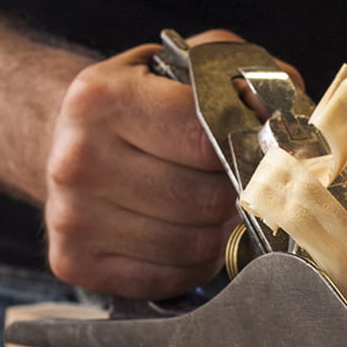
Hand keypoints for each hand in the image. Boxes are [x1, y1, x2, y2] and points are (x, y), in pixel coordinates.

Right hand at [44, 31, 248, 298]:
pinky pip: (169, 278)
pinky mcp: (74, 262)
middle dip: (235, 195)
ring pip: (192, 245)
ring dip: (218, 232)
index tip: (258, 151)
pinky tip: (185, 236)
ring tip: (213, 211)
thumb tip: (283, 120)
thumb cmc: (138, 105)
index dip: (246, 150)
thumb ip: (241, 78)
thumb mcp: (181, 67)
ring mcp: (71, 217)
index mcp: (101, 98)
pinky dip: (193, 264)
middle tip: (238, 185)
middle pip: (203, 200)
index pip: (207, 139)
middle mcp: (77, 160)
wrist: (64, 141)